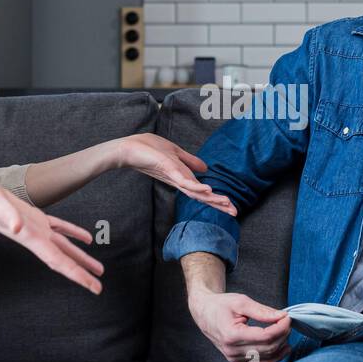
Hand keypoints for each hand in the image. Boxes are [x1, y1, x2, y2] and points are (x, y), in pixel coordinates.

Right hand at [0, 174, 103, 293]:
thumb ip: (6, 214)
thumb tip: (17, 227)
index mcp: (30, 237)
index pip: (58, 261)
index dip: (77, 275)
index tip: (93, 287)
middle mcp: (35, 236)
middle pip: (63, 259)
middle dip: (82, 272)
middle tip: (99, 286)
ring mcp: (35, 228)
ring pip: (64, 246)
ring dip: (80, 257)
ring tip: (97, 268)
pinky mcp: (33, 217)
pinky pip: (58, 227)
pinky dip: (73, 232)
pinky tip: (84, 238)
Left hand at [111, 133, 236, 216]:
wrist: (128, 149)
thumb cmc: (148, 149)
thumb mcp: (175, 153)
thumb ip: (190, 161)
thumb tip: (206, 168)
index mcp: (182, 178)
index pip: (202, 191)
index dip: (216, 199)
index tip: (231, 206)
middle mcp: (179, 182)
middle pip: (202, 196)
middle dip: (218, 204)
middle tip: (235, 212)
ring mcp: (174, 178)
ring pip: (196, 192)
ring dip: (212, 198)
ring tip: (226, 204)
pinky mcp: (168, 172)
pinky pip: (184, 182)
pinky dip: (196, 186)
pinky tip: (208, 189)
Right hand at [190, 291, 290, 361]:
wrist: (205, 314)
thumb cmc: (221, 305)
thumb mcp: (241, 302)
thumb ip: (262, 311)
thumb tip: (282, 316)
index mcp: (232, 335)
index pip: (265, 337)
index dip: (281, 328)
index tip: (287, 317)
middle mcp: (232, 351)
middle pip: (268, 348)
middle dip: (283, 335)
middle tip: (287, 321)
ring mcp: (234, 359)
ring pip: (267, 359)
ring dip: (281, 347)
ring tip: (286, 332)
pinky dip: (274, 356)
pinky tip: (282, 346)